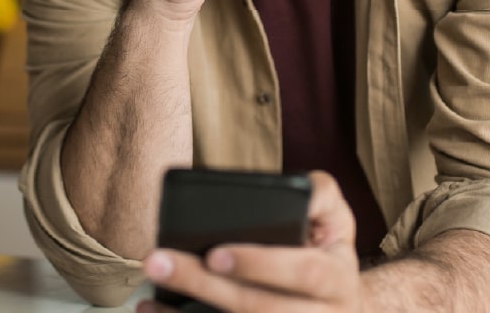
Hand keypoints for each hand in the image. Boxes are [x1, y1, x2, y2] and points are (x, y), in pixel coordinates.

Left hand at [139, 171, 361, 312]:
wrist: (342, 306)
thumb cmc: (326, 252)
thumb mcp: (336, 218)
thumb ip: (319, 195)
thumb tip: (296, 188)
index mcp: (338, 279)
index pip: (303, 272)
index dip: (259, 265)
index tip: (214, 253)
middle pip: (262, 308)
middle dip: (207, 287)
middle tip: (161, 262)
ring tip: (147, 298)